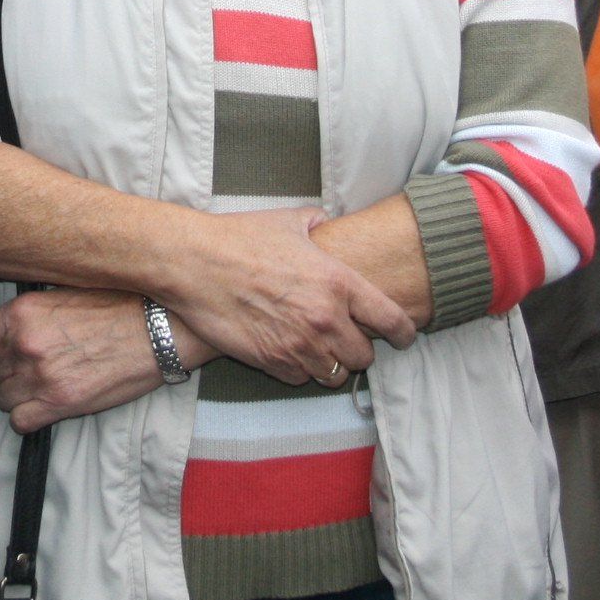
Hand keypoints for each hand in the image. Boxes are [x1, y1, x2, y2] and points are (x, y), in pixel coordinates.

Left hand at [0, 289, 208, 431]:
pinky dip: (30, 418)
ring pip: (4, 399)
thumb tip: (9, 330)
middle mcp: (23, 344)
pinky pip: (21, 422)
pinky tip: (48, 406)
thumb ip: (30, 315)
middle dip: (8, 372)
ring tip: (47, 385)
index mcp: (21, 313)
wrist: (156, 329)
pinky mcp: (60, 404)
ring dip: (20, 396)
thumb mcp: (62, 295)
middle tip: (36, 367)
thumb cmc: (117, 306)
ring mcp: (40, 376)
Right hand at [159, 206, 414, 387]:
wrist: (194, 263)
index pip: (392, 320)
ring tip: (316, 346)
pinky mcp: (272, 361)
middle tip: (345, 336)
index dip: (405, 333)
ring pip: (334, 374)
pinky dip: (298, 368)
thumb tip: (329, 224)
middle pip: (364, 356)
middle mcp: (325, 319)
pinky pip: (300, 378)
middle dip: (358, 348)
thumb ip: (320, 224)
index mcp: (338, 282)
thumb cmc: (239, 238)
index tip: (405, 337)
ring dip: (329, 362)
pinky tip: (287, 349)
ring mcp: (299, 344)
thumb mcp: (290, 221)